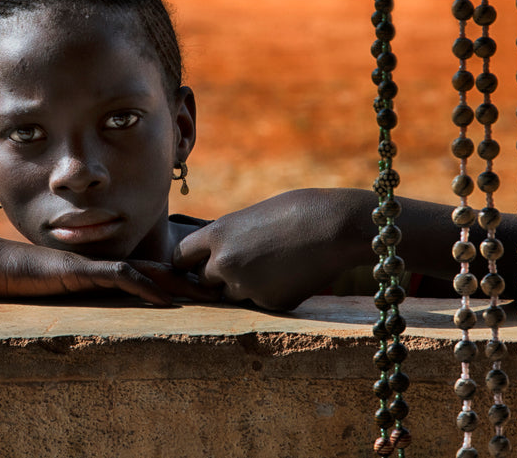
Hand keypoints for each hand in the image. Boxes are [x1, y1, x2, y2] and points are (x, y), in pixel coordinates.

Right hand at [0, 234, 216, 306]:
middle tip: (224, 291)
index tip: (208, 293)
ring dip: (178, 283)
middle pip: (157, 268)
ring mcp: (94, 265)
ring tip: (206, 295)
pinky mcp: (79, 270)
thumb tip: (108, 319)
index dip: (179, 281)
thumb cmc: (23, 282)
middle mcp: (104, 263)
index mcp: (103, 270)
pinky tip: (164, 299)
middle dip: (190, 280)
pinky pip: (118, 276)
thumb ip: (84, 298)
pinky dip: (145, 287)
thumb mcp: (61, 294)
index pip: (150, 272)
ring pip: (146, 270)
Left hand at [171, 188, 374, 310]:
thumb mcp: (251, 218)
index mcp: (217, 234)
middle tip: (246, 262)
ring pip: (232, 295)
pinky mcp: (269, 304)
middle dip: (218, 276)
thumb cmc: (296, 211)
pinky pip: (260, 303)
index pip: (181, 257)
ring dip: (244, 286)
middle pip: (204, 280)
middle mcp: (224, 262)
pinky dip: (271, 293)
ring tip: (274, 264)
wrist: (335, 227)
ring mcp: (246, 286)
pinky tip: (292, 274)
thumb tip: (216, 256)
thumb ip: (229, 239)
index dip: (188, 262)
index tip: (195, 263)